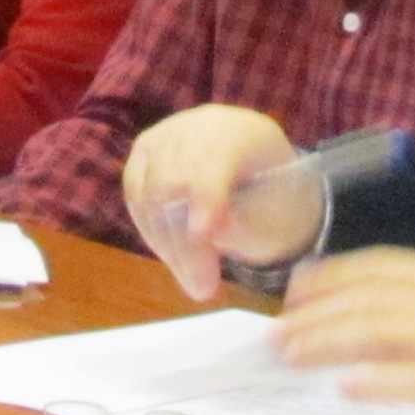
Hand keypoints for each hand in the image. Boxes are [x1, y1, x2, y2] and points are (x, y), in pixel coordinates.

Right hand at [123, 105, 318, 298]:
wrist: (256, 177)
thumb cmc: (272, 201)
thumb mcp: (279, 219)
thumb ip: (249, 227)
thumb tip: (210, 233)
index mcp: (244, 131)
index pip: (216, 156)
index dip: (207, 193)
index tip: (205, 234)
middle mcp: (197, 126)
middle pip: (174, 177)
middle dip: (184, 239)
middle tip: (202, 289)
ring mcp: (165, 136)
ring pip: (149, 190)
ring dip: (167, 245)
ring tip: (194, 281)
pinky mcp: (143, 155)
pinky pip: (136, 195)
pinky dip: (152, 233)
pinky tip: (176, 257)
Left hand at [271, 246, 414, 414]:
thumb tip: (379, 316)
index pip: (379, 267)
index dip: (332, 276)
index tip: (298, 288)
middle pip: (365, 300)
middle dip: (314, 313)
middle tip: (279, 331)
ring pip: (374, 333)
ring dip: (324, 343)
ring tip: (292, 354)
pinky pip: (408, 379)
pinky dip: (372, 381)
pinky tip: (346, 387)